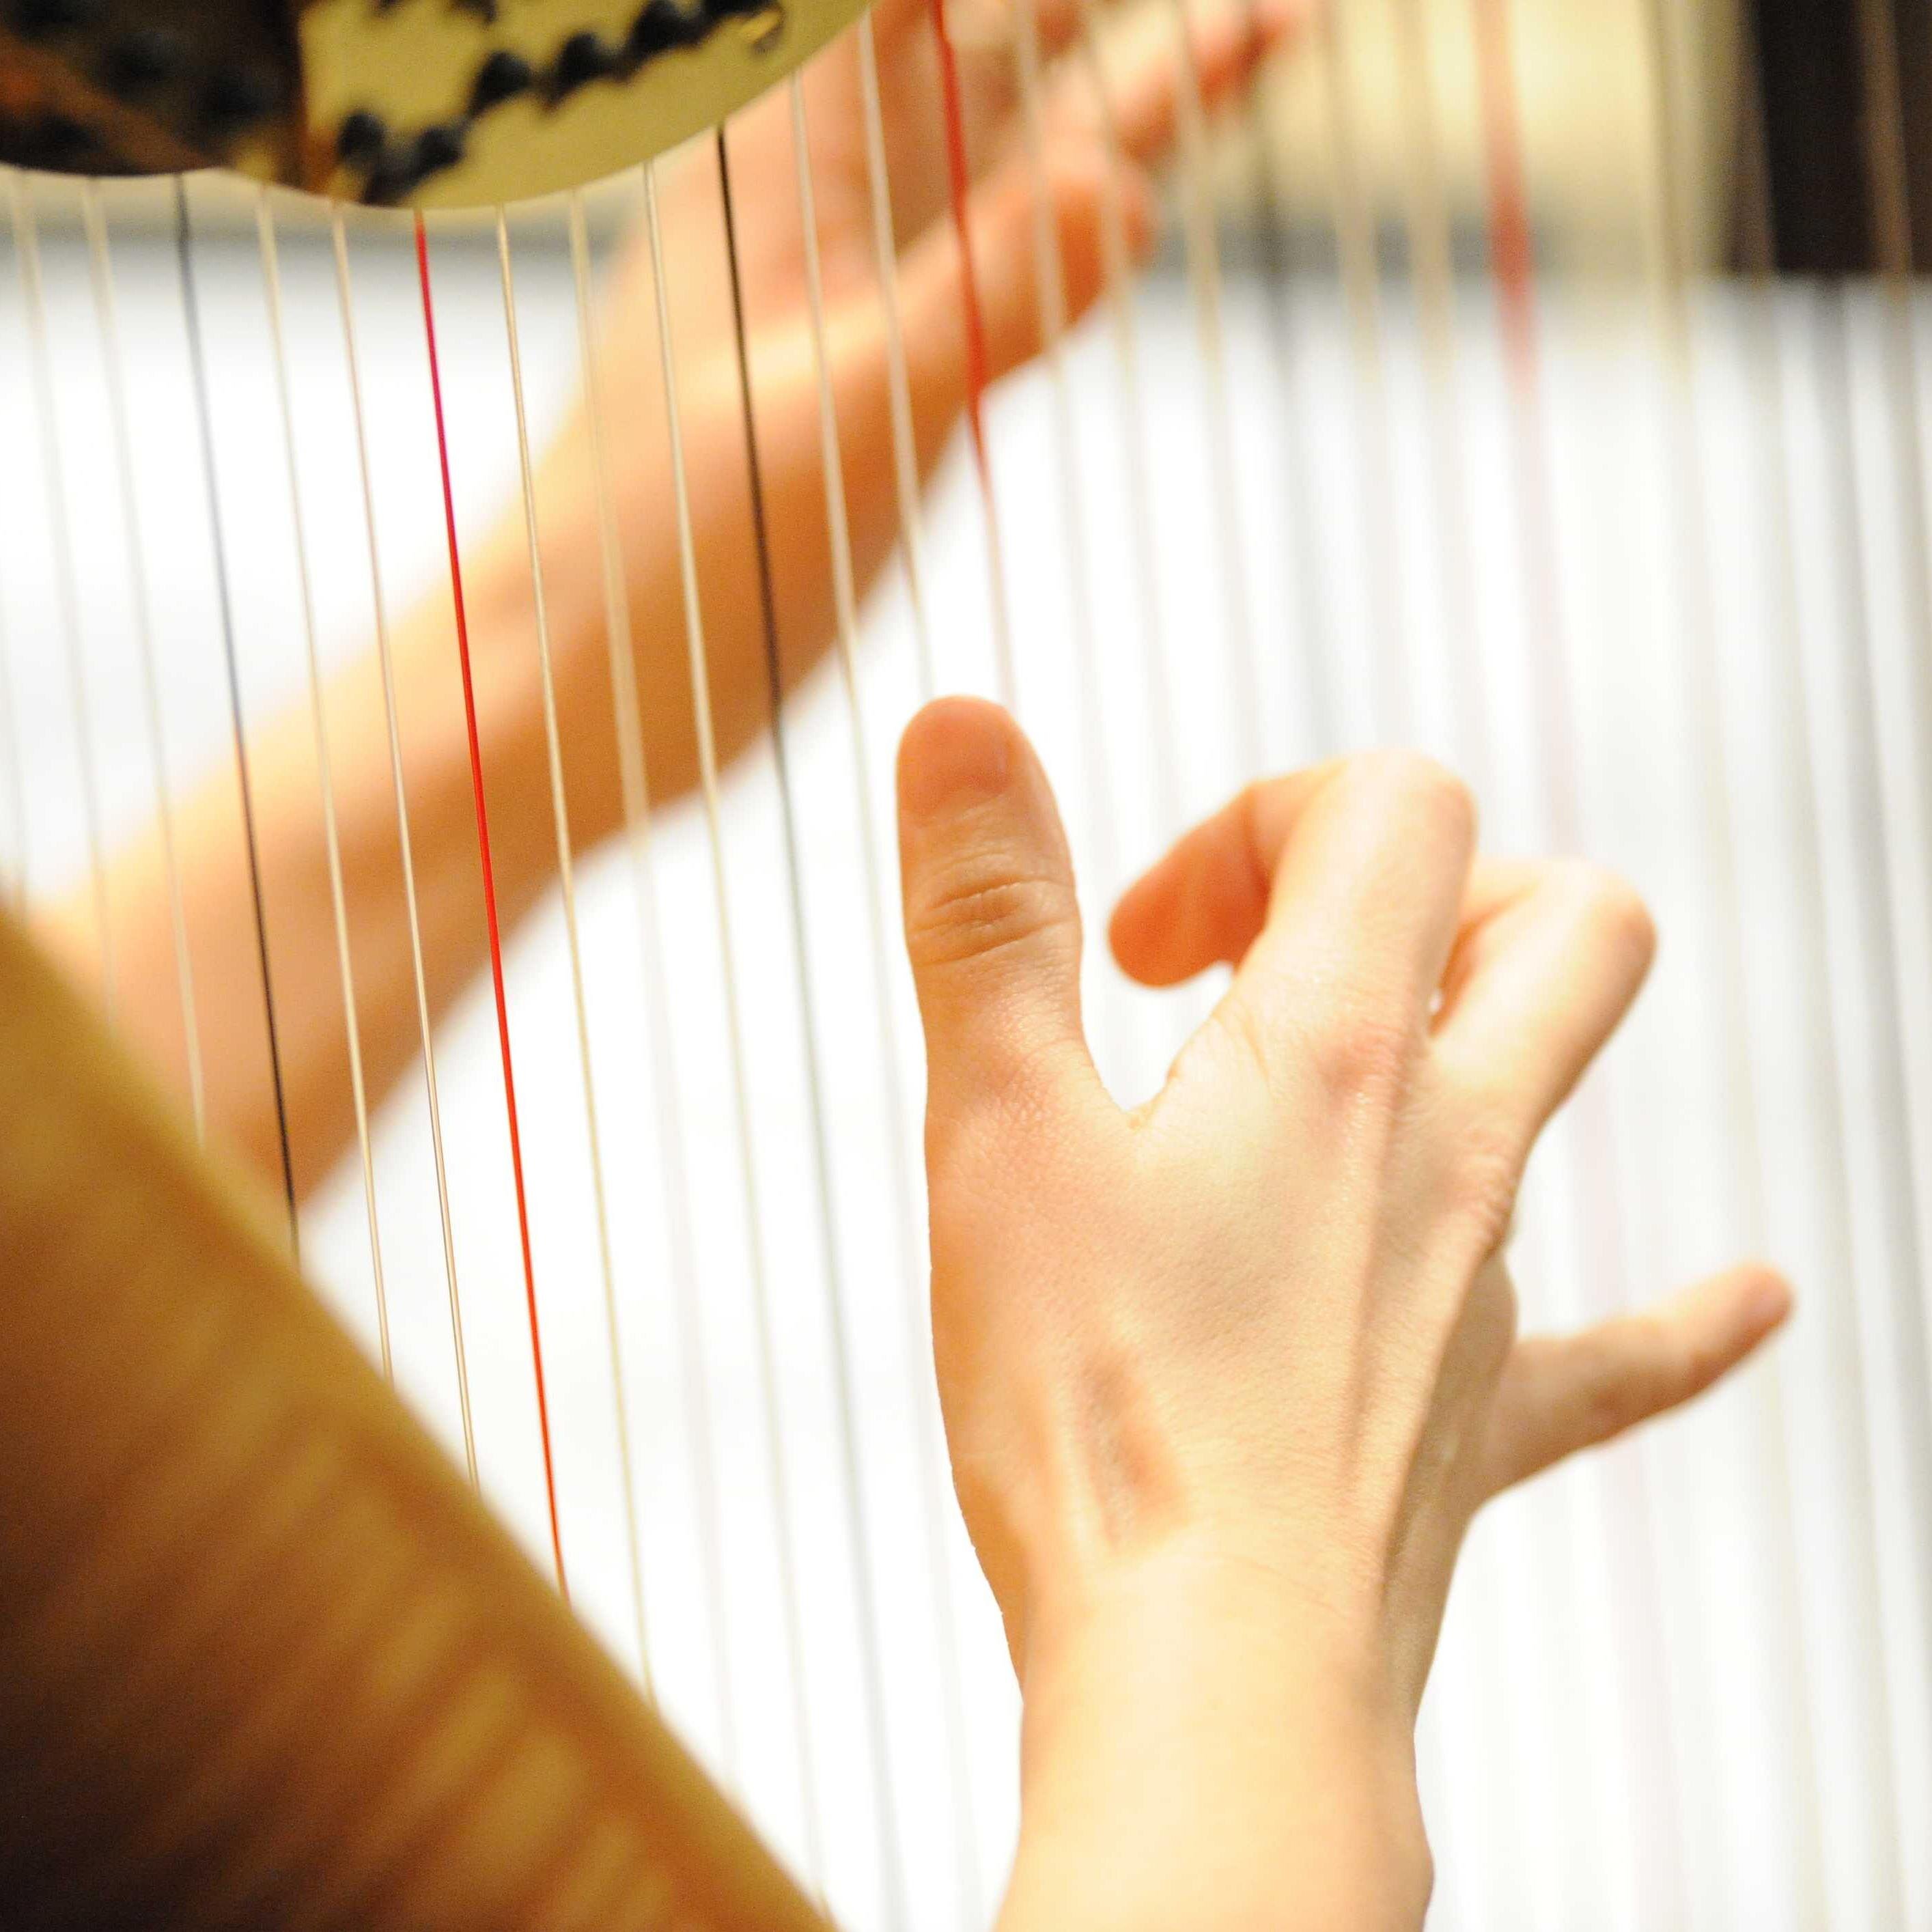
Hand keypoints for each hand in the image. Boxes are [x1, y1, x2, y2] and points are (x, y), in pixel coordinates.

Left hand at [481, 0, 1290, 837]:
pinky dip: (1078, 227)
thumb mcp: (833, 427)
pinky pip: (999, 268)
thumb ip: (972, 306)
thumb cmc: (656, 567)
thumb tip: (1121, 179)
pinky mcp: (881, 375)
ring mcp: (857, 288)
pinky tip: (1136, 207)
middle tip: (1260, 4)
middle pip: (982, 39)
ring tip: (1256, 39)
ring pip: (1007, 151)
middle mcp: (823, 200)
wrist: (571, 692)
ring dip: (1124, 96)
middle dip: (1097, 2)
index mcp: (781, 163)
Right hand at [895, 698, 1788, 1929]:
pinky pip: (1616, 1361)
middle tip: (1290, 959)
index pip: (1390, 811)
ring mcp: (1478, 1288)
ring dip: (1486, 1048)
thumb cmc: (1097, 1415)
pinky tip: (1755, 1300)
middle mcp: (1442, 1148)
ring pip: (1563, 1108)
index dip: (1267, 816)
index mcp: (1331, 1056)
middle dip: (1441, 887)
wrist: (1216, 1692)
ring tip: (1366, 1081)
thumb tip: (957, 712)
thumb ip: (983, 915)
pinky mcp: (1472, 1425)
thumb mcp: (997, 1134)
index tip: (1144, 942)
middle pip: (1559, 919)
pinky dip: (1676, 1320)